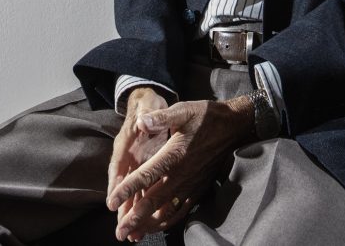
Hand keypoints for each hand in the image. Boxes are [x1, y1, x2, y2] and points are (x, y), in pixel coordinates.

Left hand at [107, 96, 254, 241]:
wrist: (233, 127)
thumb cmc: (205, 117)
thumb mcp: (183, 110)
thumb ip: (161, 117)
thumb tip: (141, 121)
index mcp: (173, 155)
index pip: (145, 176)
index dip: (127, 190)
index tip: (112, 203)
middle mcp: (181, 175)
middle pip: (153, 202)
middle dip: (134, 219)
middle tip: (119, 233)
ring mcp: (190, 185)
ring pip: (166, 211)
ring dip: (149, 225)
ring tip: (133, 236)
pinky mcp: (198, 190)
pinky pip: (180, 211)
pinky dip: (166, 222)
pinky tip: (156, 227)